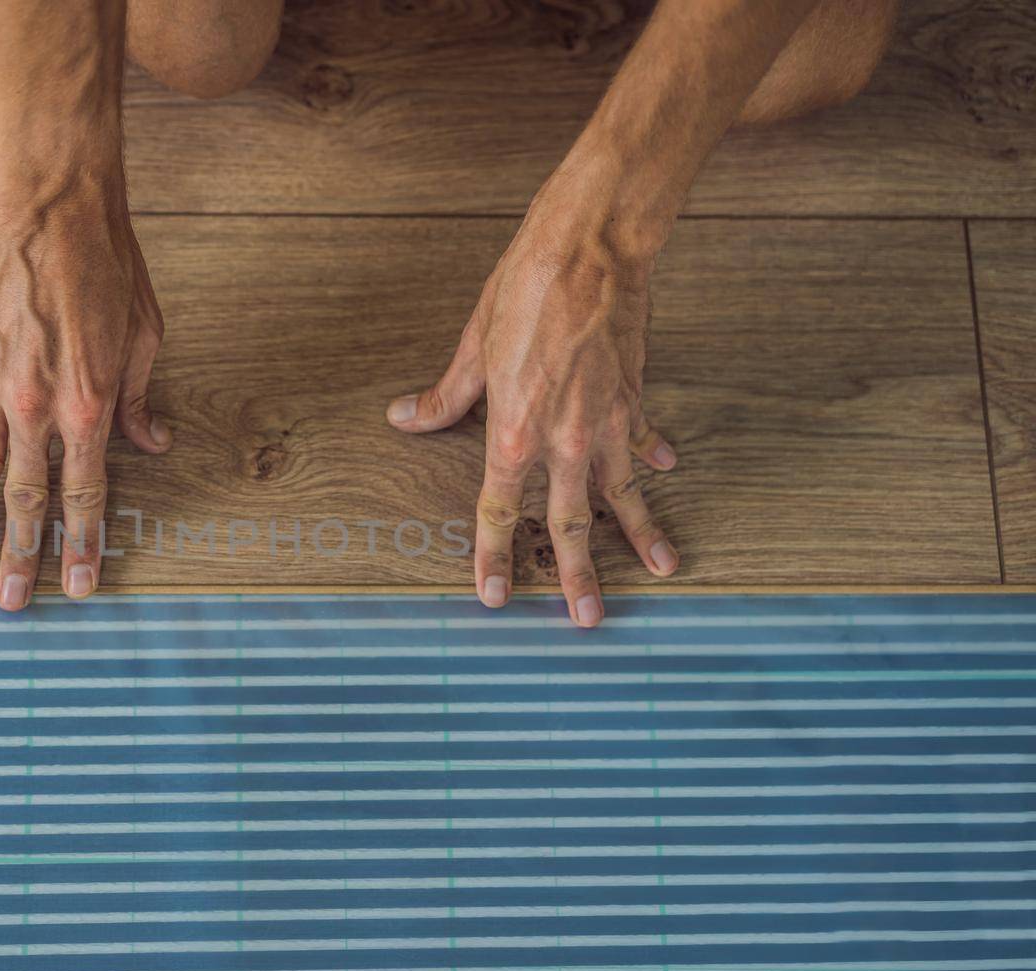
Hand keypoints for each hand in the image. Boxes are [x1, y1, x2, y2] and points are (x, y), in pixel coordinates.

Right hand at [0, 174, 169, 609]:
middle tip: (8, 604)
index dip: (83, 546)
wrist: (54, 203)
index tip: (78, 588)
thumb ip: (136, 400)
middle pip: (25, 498)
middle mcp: (36, 407)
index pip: (85, 497)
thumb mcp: (144, 337)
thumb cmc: (110, 265)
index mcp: (87, 410)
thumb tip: (150, 442)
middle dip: (19, 556)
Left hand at [387, 178, 679, 626]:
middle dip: (578, 576)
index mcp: (512, 434)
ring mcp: (606, 424)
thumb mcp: (472, 348)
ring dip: (641, 534)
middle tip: (588, 620)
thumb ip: (444, 397)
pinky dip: (651, 457)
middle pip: (568, 524)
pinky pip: (641, 441)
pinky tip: (666, 472)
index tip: (495, 598)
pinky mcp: (634, 398)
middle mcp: (563, 441)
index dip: (491, 557)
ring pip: (621, 494)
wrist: (591, 250)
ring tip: (665, 567)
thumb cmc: (523, 292)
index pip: (496, 512)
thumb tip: (405, 419)